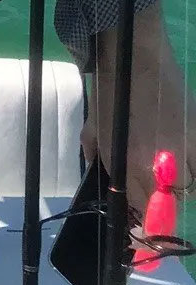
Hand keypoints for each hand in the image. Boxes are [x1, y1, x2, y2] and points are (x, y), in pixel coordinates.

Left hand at [83, 4, 195, 217]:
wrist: (136, 55)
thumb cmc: (109, 93)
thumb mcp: (97, 135)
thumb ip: (105, 166)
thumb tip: (114, 189)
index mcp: (133, 164)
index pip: (143, 210)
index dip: (142, 222)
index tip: (140, 229)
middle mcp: (164, 164)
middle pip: (172, 202)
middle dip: (160, 200)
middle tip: (150, 188)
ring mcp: (188, 148)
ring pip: (191, 186)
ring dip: (178, 184)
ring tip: (166, 168)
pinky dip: (192, 166)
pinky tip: (180, 156)